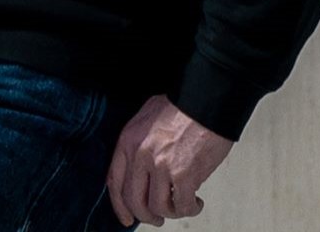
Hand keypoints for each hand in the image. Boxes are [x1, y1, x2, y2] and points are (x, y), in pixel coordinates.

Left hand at [106, 95, 233, 225]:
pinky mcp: (184, 175)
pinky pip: (182, 205)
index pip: (114, 182)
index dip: (119, 206)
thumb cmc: (181, 105)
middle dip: (146, 215)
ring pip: (158, 207)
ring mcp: (161, 167)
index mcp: (128, 141)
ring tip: (182, 204)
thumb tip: (139, 168)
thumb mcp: (146, 117)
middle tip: (157, 219)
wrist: (205, 100)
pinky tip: (196, 201)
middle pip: (135, 201)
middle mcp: (140, 156)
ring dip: (171, 212)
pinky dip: (190, 208)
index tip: (126, 218)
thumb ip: (138, 143)